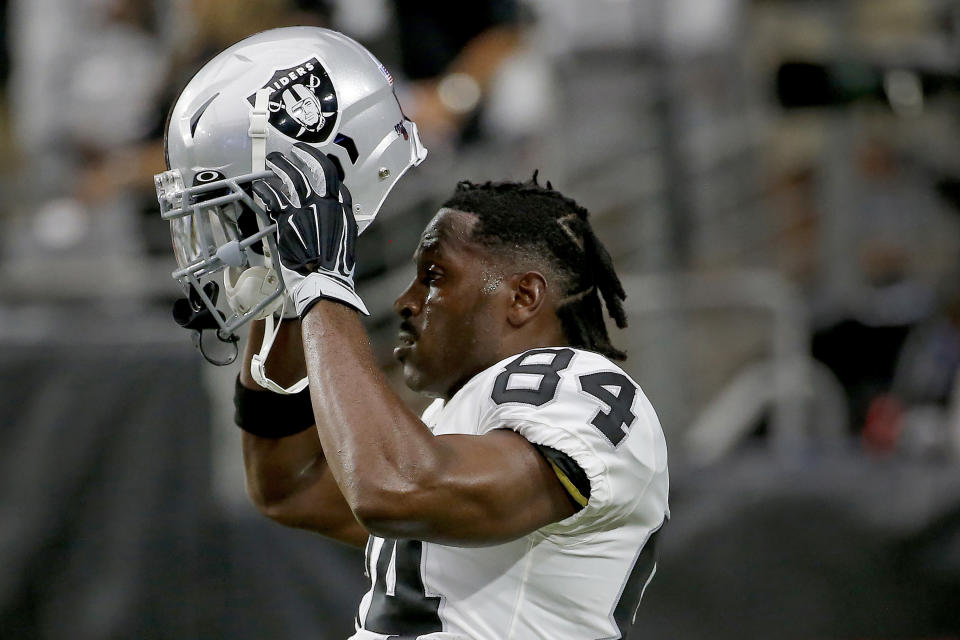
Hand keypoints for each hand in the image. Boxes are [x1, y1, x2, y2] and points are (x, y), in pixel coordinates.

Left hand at [253, 143, 367, 316]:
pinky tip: (260, 185)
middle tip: (293, 152)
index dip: (322, 167)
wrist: (323, 278)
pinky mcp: (289, 219)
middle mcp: (327, 205)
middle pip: (316, 171)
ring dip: (281, 166)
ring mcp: (307, 210)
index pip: (335, 180)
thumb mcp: (345, 237)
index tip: (313, 161)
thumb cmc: (334, 264)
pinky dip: (265, 189)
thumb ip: (337, 220)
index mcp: (342, 209)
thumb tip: (332, 211)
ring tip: (273, 161)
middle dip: (304, 156)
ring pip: (293, 178)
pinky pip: (274, 196)